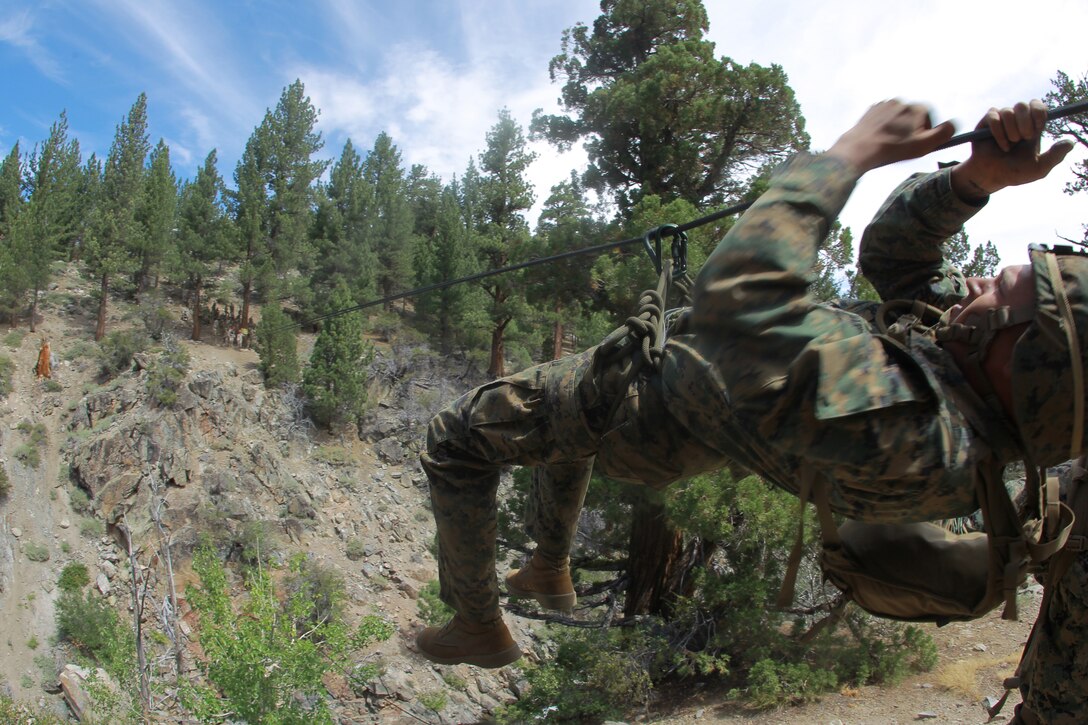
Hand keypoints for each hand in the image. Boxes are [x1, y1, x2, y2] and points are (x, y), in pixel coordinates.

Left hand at [826, 100, 955, 173]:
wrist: (859, 149)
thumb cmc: (892, 149)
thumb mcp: (923, 146)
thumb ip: (943, 134)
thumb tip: (952, 125)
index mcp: (917, 108)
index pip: (928, 117)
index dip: (925, 131)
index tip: (917, 143)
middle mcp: (902, 101)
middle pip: (912, 116)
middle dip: (910, 129)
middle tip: (902, 146)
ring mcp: (884, 104)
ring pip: (897, 117)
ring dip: (896, 127)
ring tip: (889, 143)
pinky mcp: (870, 110)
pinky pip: (882, 118)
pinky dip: (883, 126)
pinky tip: (879, 138)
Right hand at [950, 99, 1073, 200]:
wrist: (991, 178)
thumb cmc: (1014, 173)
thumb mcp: (1039, 168)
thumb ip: (1055, 156)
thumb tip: (1071, 143)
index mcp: (1031, 126)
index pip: (1037, 106)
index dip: (1038, 112)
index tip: (1038, 127)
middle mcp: (1016, 121)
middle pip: (1023, 105)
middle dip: (1025, 122)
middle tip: (1024, 138)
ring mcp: (1000, 121)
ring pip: (1008, 111)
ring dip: (1011, 130)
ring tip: (1010, 146)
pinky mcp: (985, 124)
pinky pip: (993, 117)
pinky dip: (998, 132)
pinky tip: (1002, 145)